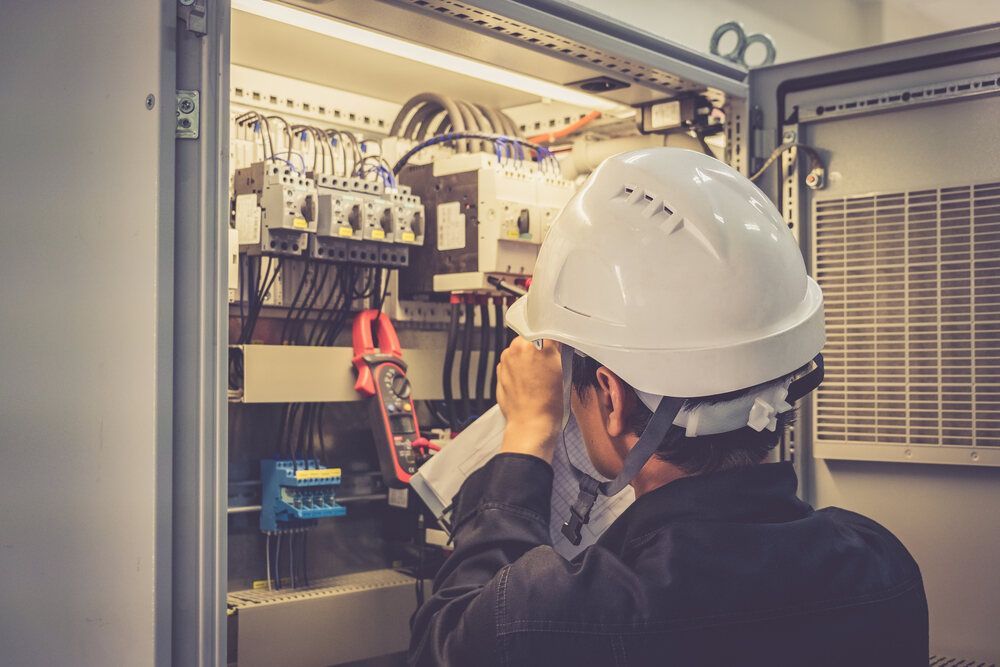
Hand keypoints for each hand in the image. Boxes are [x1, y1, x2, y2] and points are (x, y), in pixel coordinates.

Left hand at [496, 337, 563, 462]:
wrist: (531, 424)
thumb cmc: (548, 402)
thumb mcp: (562, 368)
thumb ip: (556, 348)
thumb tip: (555, 340)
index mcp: (533, 343)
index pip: (546, 328)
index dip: (554, 337)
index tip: (558, 344)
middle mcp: (516, 348)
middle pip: (531, 338)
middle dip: (539, 347)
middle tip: (550, 363)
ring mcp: (506, 360)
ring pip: (520, 351)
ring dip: (528, 358)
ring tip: (539, 377)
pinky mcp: (500, 372)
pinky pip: (512, 364)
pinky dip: (519, 369)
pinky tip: (529, 383)